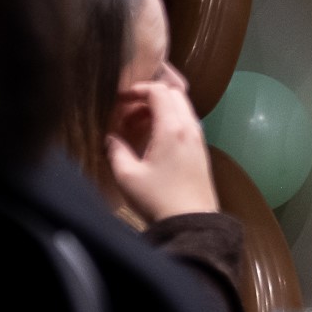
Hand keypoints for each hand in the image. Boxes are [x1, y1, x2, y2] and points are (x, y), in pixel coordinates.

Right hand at [107, 80, 219, 221]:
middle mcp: (190, 127)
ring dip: (160, 110)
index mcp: (173, 128)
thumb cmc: (158, 199)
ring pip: (182, 108)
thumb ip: (116, 151)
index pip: (159, 91)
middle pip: (173, 94)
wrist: (192, 222)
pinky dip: (170, 121)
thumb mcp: (128, 177)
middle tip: (128, 115)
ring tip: (138, 128)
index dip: (138, 90)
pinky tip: (153, 141)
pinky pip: (186, 122)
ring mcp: (199, 138)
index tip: (120, 100)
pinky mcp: (201, 150)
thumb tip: (110, 138)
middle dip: (149, 97)